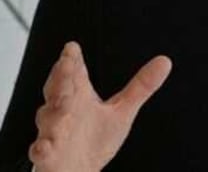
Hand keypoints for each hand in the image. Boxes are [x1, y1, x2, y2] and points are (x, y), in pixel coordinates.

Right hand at [28, 42, 171, 171]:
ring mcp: (53, 131)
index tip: (73, 47)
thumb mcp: (122, 110)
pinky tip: (43, 148)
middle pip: (59, 89)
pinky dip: (42, 149)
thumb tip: (165, 62)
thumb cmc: (94, 140)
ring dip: (54, 110)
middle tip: (66, 63)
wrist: (77, 171)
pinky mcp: (48, 154)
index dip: (73, 59)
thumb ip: (141, 86)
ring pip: (49, 117)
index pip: (75, 72)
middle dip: (61, 77)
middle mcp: (63, 110)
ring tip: (63, 102)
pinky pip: (42, 151)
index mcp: (80, 96)